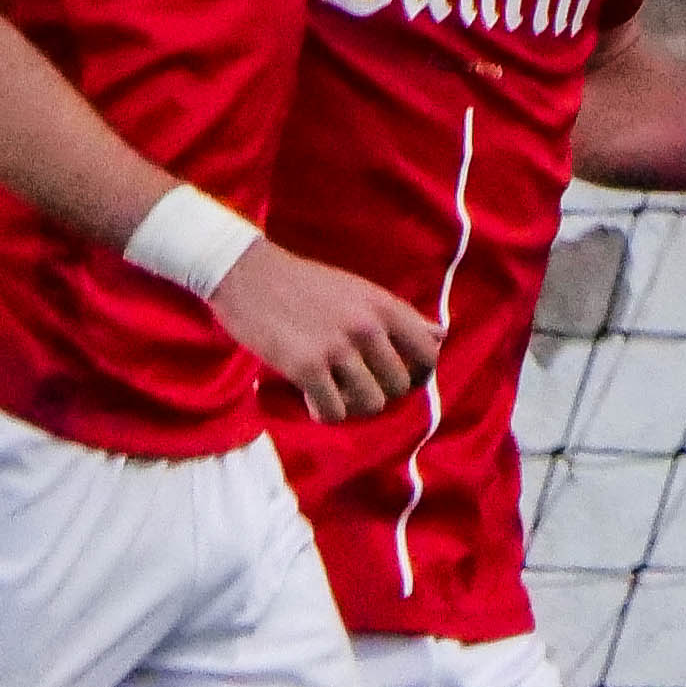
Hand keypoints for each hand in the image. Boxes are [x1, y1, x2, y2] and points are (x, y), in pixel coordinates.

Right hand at [209, 241, 442, 422]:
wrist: (246, 273)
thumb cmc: (302, 284)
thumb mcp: (358, 291)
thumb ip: (399, 317)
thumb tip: (440, 336)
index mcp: (382, 306)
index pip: (428, 354)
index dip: (418, 375)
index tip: (398, 380)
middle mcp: (366, 326)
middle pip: (398, 386)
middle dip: (378, 391)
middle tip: (352, 385)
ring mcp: (337, 348)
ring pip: (370, 404)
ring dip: (351, 405)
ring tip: (332, 392)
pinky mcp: (306, 367)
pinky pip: (332, 412)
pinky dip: (322, 411)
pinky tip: (310, 397)